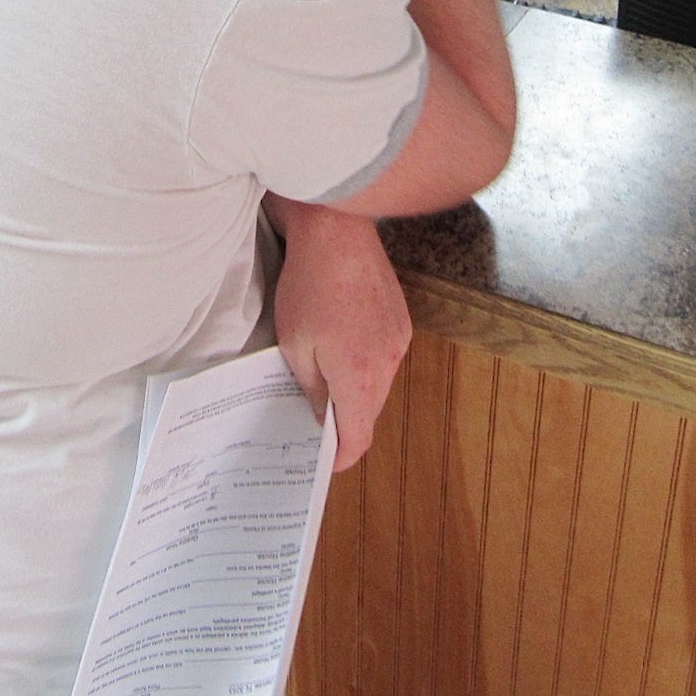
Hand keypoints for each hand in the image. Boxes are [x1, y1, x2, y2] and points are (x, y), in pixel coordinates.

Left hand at [264, 195, 412, 471]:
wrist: (336, 233)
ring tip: (324, 379)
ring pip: (378, 384)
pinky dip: (366, 363)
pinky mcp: (400, 320)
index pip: (358, 436)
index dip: (342, 456)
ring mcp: (399, 340)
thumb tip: (323, 416)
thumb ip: (313, 389)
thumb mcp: (295, 346)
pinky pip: (385, 357)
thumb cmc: (308, 287)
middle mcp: (388, 363)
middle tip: (315, 421)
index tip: (325, 463)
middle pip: (369, 412)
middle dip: (345, 421)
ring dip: (356, 389)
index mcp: (359, 377)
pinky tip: (342, 347)